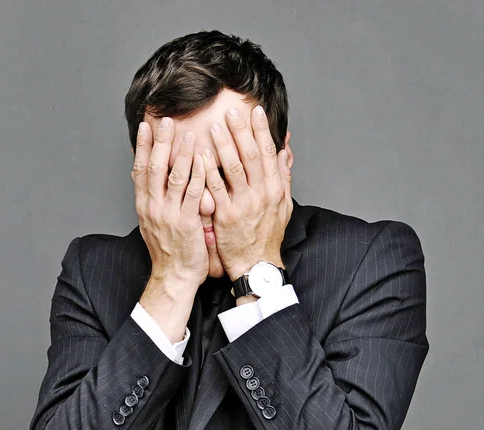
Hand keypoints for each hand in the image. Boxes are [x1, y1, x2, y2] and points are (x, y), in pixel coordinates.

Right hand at [132, 117, 208, 287]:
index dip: (143, 146)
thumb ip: (153, 199)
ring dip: (182, 153)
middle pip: (154, 167)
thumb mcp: (153, 223)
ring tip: (189, 133)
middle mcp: (152, 207)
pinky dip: (198, 175)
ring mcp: (168, 215)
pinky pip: (193, 194)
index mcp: (143, 206)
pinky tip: (204, 160)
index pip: (140, 169)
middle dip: (161, 142)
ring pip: (174, 177)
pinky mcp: (186, 223)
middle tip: (167, 120)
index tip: (146, 126)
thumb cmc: (168, 250)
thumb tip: (148, 178)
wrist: (173, 276)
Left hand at [201, 105, 291, 280]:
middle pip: (251, 155)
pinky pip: (215, 189)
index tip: (255, 111)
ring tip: (214, 126)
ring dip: (224, 145)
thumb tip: (283, 152)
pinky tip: (200, 156)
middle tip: (231, 110)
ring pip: (233, 168)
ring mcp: (244, 204)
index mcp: (275, 189)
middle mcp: (261, 193)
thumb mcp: (283, 206)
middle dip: (241, 130)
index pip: (268, 153)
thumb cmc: (268, 236)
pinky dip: (208, 171)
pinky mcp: (226, 216)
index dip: (262, 130)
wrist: (257, 264)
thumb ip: (283, 177)